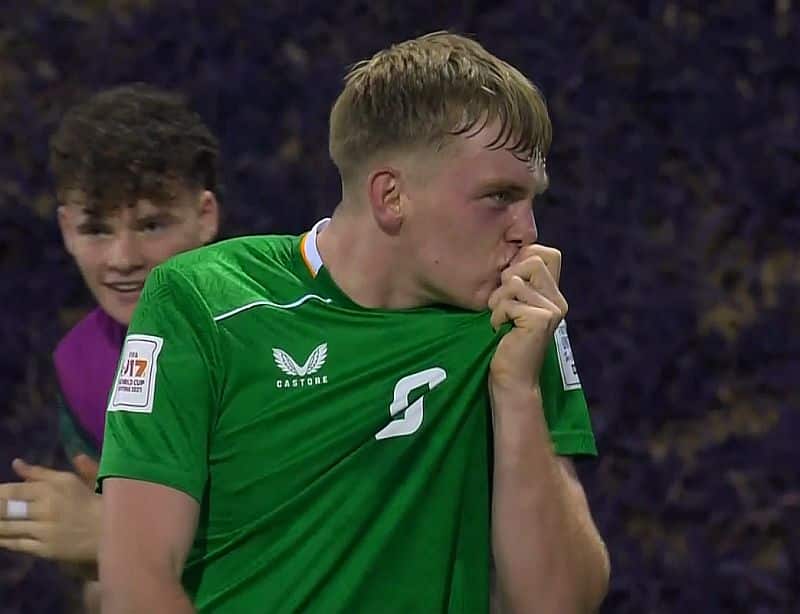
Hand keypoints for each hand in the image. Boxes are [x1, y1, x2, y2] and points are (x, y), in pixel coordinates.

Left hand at [0, 455, 101, 561]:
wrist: (111, 530)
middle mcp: (44, 508)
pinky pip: (17, 544)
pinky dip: (4, 540)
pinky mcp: (45, 549)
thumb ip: (41, 472)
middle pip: (6, 508)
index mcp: (51, 488)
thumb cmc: (92, 500)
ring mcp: (43, 531)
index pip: (13, 490)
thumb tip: (17, 463)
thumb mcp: (69, 480)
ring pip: (8, 527)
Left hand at [488, 244, 567, 393]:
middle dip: (507, 279)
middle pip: (532, 260)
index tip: (510, 283)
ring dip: (498, 300)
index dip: (523, 258)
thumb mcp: (514, 306)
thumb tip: (509, 258)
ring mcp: (552, 309)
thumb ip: (519, 283)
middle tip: (501, 304)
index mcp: (554, 294)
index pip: (546, 254)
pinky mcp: (540, 319)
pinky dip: (497, 316)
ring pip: (515, 281)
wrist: (512, 380)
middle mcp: (558, 300)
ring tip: (501, 319)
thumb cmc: (507, 343)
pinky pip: (508, 302)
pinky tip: (500, 330)